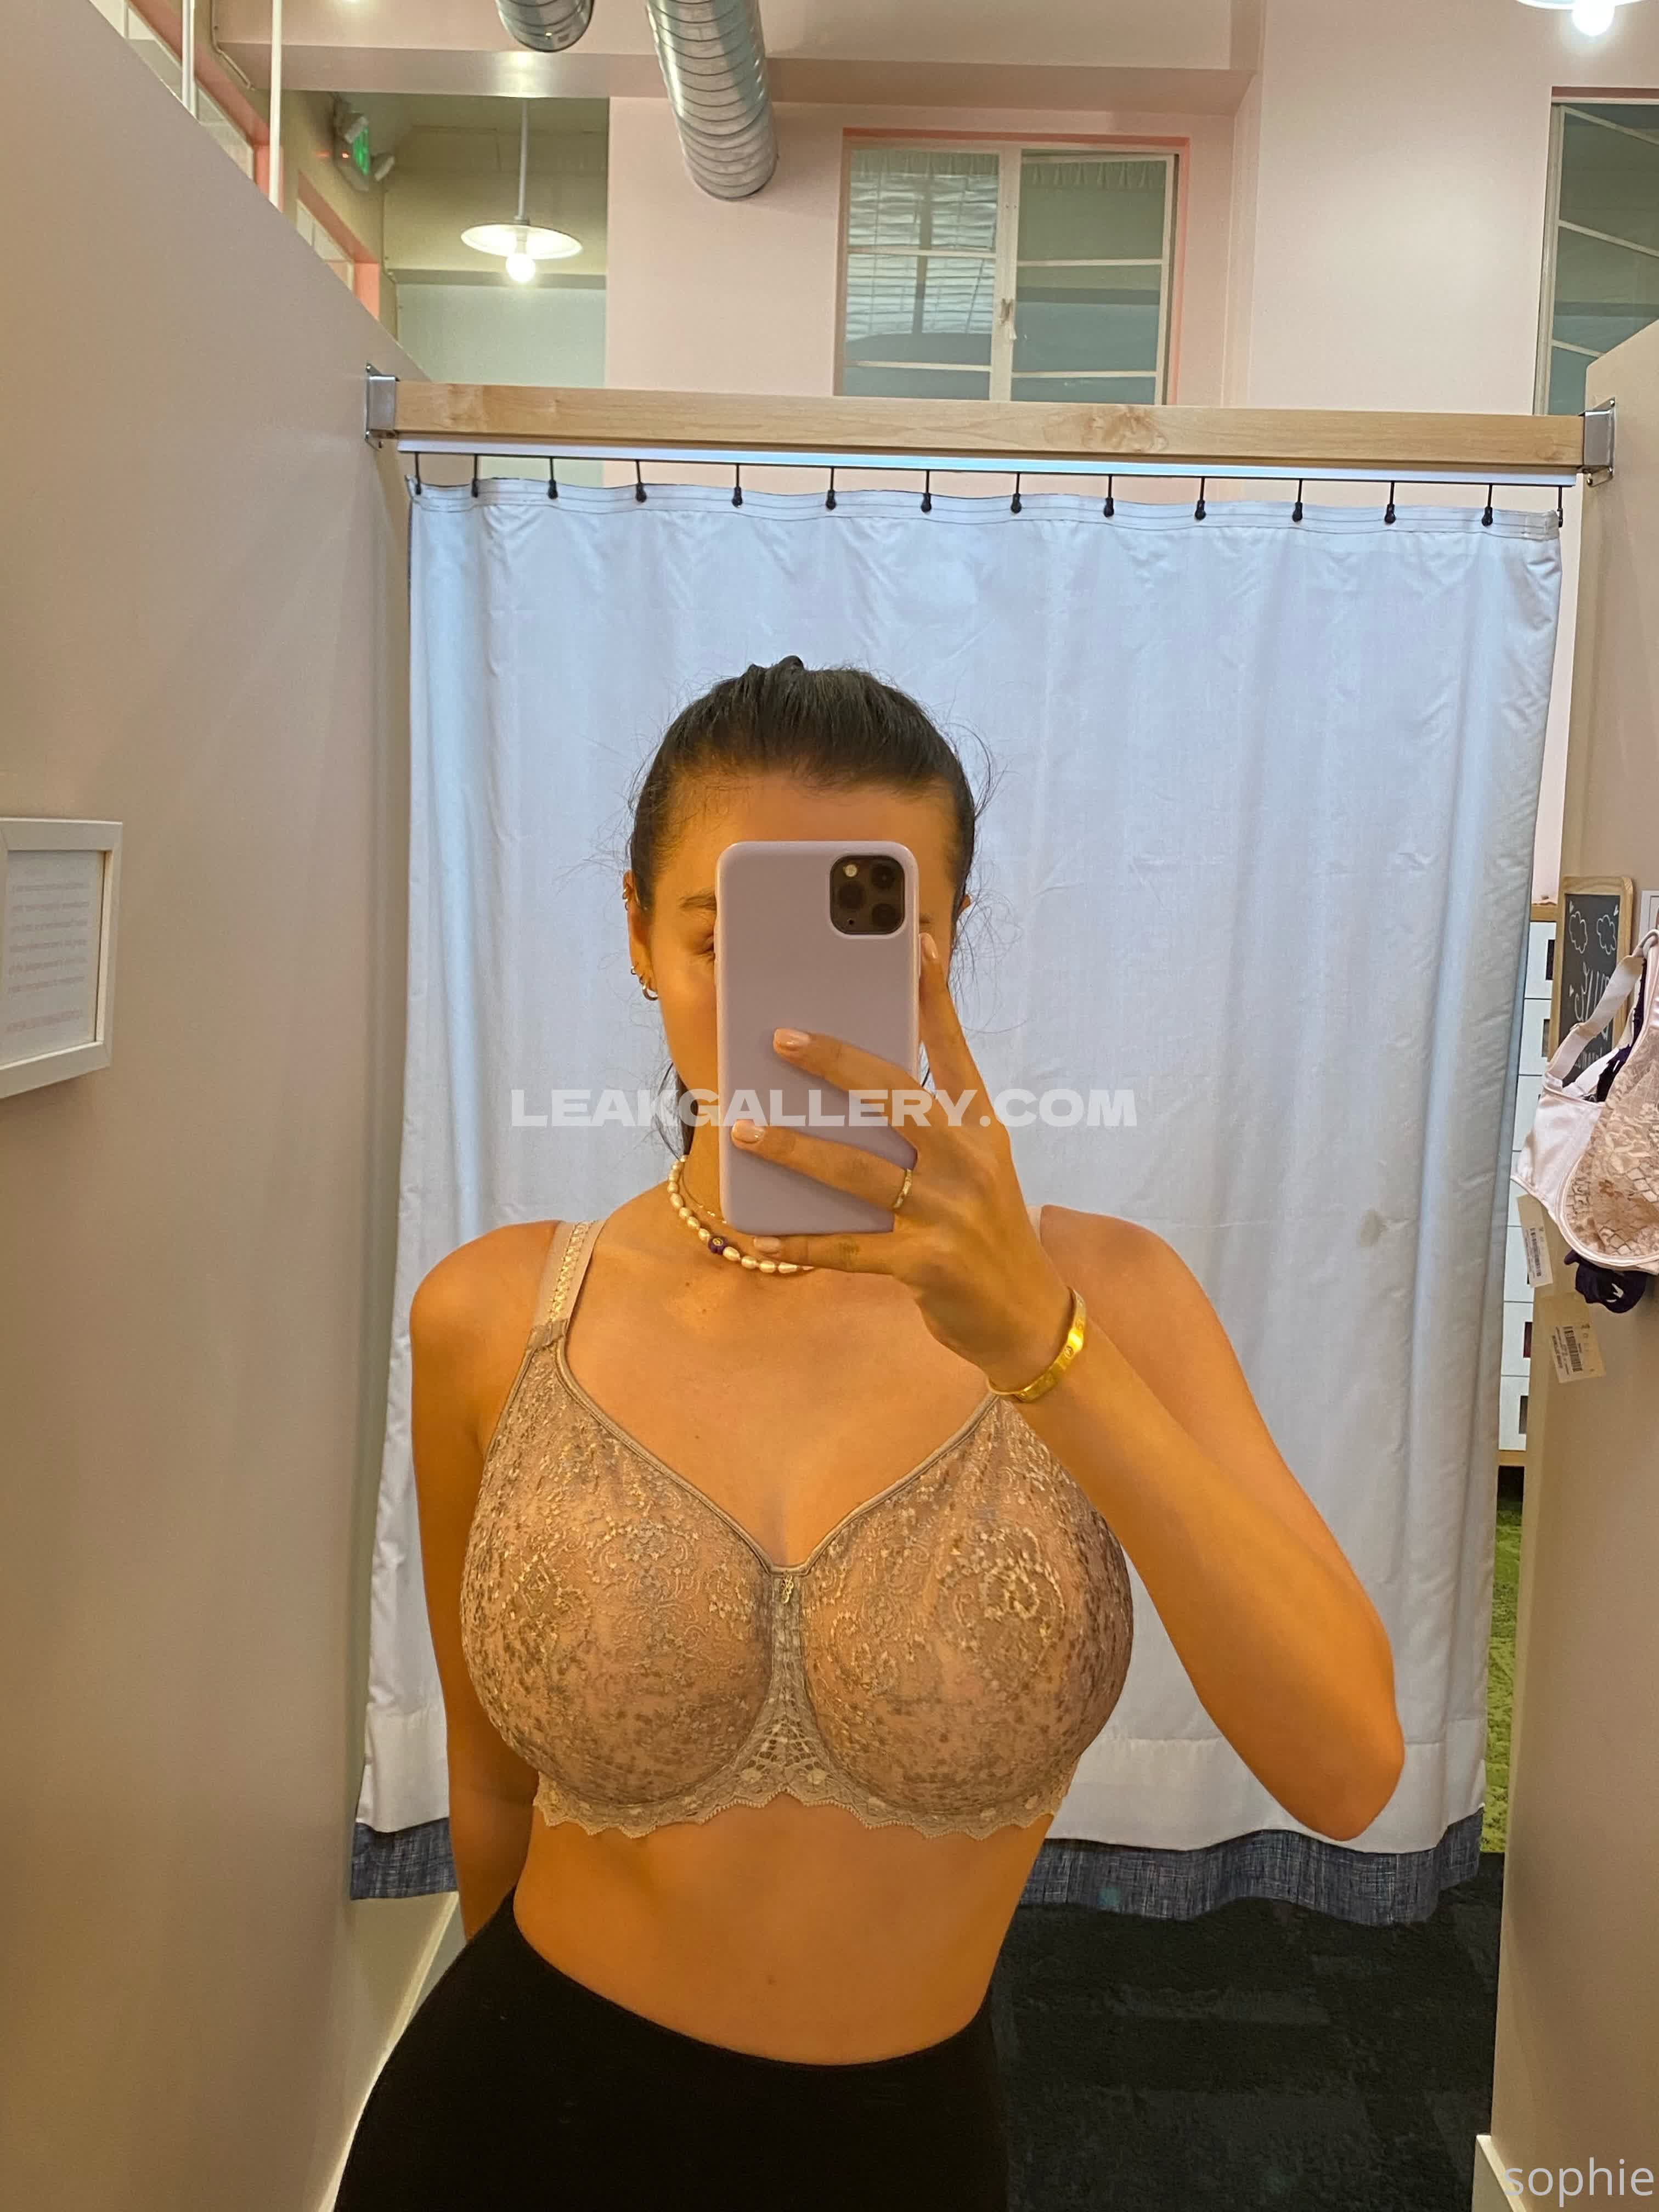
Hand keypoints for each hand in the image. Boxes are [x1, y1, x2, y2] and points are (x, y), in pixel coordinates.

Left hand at [730, 932, 1075, 1391]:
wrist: (1026, 1316)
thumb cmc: (985, 1229)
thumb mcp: (975, 1165)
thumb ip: (929, 1121)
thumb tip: (854, 1082)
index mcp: (981, 1127)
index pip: (954, 1050)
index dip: (934, 996)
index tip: (914, 943)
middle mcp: (968, 1161)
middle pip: (897, 1097)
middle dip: (836, 1065)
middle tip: (780, 1038)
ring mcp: (949, 1214)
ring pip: (859, 1172)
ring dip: (796, 1150)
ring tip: (745, 1129)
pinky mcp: (926, 1265)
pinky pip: (848, 1249)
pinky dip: (798, 1242)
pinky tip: (756, 1233)